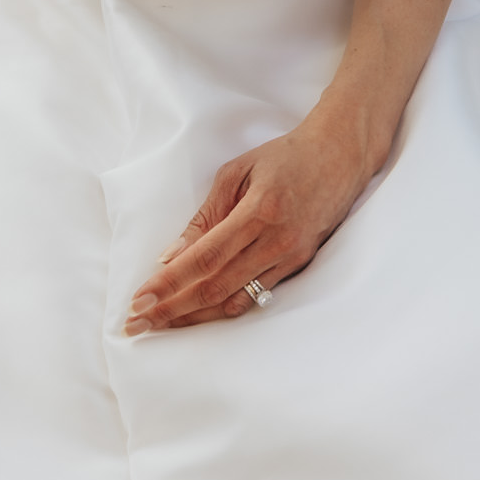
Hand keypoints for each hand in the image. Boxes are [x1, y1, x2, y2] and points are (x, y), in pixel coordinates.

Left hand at [124, 110, 374, 333]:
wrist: (340, 155)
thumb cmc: (284, 156)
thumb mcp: (237, 172)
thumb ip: (206, 216)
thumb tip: (172, 256)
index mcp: (258, 211)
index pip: (204, 259)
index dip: (170, 284)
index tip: (140, 300)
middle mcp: (276, 242)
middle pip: (216, 288)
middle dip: (173, 310)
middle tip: (138, 324)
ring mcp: (291, 258)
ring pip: (235, 302)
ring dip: (194, 318)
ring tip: (162, 325)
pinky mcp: (300, 267)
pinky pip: (256, 297)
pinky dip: (224, 309)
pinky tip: (199, 314)